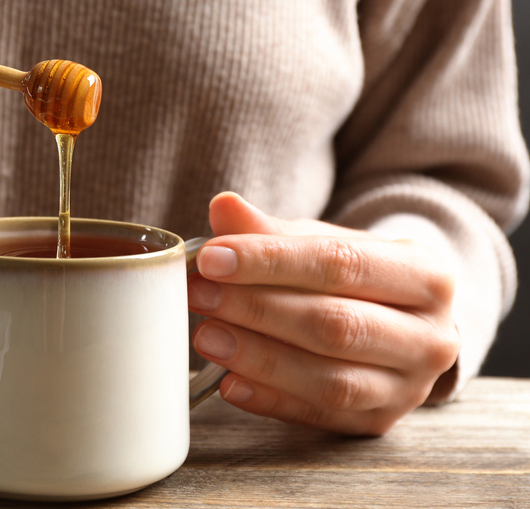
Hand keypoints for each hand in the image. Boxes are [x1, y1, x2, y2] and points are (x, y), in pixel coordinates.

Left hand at [188, 192, 459, 434]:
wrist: (403, 321)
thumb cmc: (355, 276)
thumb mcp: (323, 241)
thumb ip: (272, 229)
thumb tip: (224, 208)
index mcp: (426, 274)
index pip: (340, 263)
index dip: (270, 261)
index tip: (212, 257)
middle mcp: (431, 336)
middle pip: (335, 324)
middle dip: (257, 309)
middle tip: (201, 295)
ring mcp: (410, 387)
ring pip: (330, 380)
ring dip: (259, 358)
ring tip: (206, 336)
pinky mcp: (380, 422)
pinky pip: (319, 417)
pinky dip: (270, 400)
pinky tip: (228, 383)